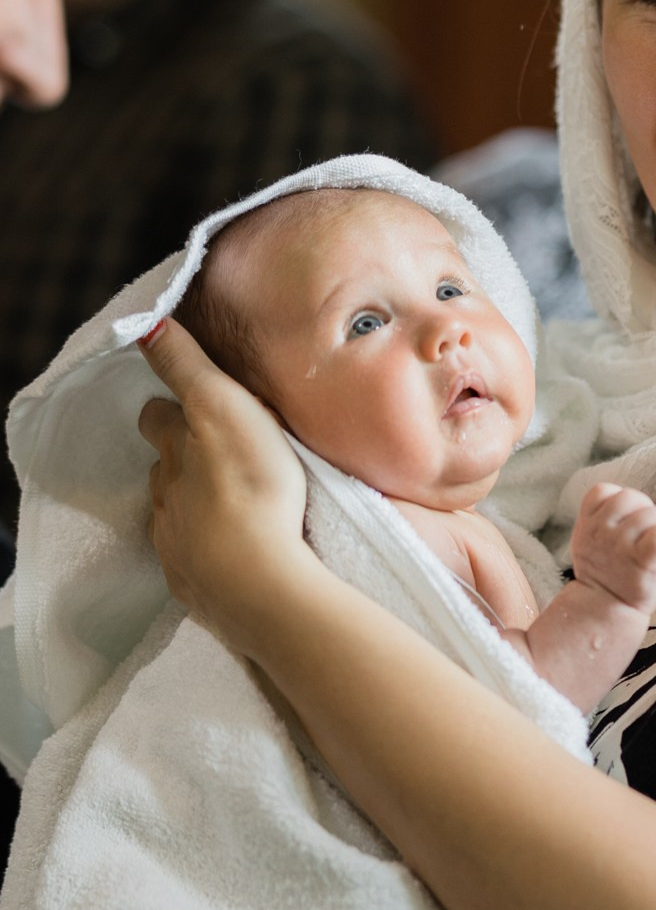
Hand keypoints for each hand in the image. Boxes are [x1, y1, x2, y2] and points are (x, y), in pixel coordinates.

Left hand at [138, 316, 309, 643]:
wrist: (258, 580)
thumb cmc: (250, 485)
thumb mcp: (220, 406)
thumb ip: (185, 365)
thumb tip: (143, 325)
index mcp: (175, 451)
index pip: (158, 416)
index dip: (171, 408)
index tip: (192, 405)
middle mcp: (165, 495)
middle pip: (164, 467)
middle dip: (183, 459)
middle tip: (220, 456)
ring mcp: (175, 543)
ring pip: (176, 512)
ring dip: (196, 504)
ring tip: (232, 505)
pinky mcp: (193, 583)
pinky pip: (192, 560)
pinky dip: (206, 550)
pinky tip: (232, 552)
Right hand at [570, 482, 655, 613]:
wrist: (604, 610)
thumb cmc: (606, 572)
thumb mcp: (591, 541)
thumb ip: (604, 518)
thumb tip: (635, 501)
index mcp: (587, 525)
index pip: (602, 490)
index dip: (618, 496)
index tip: (626, 516)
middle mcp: (601, 532)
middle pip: (629, 496)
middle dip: (644, 507)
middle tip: (648, 528)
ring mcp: (620, 546)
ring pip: (648, 513)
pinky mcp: (641, 561)